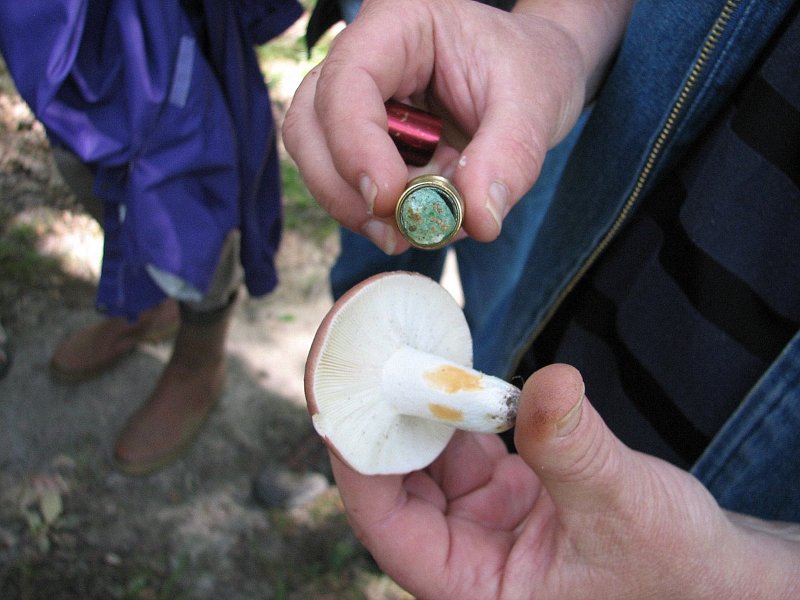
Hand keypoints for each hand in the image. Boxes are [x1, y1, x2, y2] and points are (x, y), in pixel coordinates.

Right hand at [283, 0, 614, 252]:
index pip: (347, 81)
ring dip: (358, 208)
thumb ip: (509, 158)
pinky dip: (375, 213)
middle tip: (395, 232)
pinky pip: (345, 182)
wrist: (533, 77)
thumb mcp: (535, 105)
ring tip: (416, 229)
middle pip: (310, 126)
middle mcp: (363, 59)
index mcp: (399, 25)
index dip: (355, 145)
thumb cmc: (531, 70)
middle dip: (343, 188)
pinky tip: (418, 219)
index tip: (388, 200)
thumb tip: (477, 220)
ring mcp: (357, 102)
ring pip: (317, 159)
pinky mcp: (364, 140)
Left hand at [330, 364, 799, 598]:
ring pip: (427, 460)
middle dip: (378, 428)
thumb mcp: (623, 508)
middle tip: (357, 363)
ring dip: (415, 410)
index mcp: (475, 589)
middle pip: (397, 488)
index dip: (361, 469)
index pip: (392, 531)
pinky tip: (448, 372)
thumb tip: (547, 382)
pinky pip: (463, 444)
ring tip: (394, 354)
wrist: (708, 572)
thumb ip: (575, 450)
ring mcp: (483, 521)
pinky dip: (456, 408)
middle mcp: (468, 557)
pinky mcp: (503, 490)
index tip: (345, 407)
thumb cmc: (674, 569)